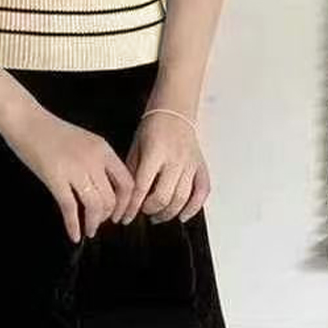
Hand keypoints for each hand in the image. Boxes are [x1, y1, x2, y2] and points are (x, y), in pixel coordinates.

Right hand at [1, 103, 134, 243]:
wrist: (26, 121)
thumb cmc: (52, 131)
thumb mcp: (84, 141)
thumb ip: (98, 161)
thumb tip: (107, 189)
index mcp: (103, 149)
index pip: (127, 182)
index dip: (125, 204)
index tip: (120, 214)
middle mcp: (93, 159)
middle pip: (111, 198)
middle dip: (107, 216)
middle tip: (100, 222)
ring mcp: (74, 169)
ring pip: (94, 206)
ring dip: (93, 223)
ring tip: (89, 230)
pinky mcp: (55, 178)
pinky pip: (70, 208)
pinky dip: (73, 225)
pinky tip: (74, 234)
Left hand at [119, 110, 210, 224]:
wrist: (174, 111)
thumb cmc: (153, 126)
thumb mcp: (136, 145)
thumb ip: (132, 170)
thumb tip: (124, 196)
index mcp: (155, 152)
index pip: (141, 187)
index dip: (132, 205)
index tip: (125, 216)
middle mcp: (175, 159)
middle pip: (163, 196)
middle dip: (150, 210)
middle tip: (143, 212)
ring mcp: (190, 163)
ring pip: (182, 198)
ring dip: (168, 213)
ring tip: (157, 215)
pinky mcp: (201, 166)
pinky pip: (202, 192)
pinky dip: (194, 208)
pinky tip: (182, 215)